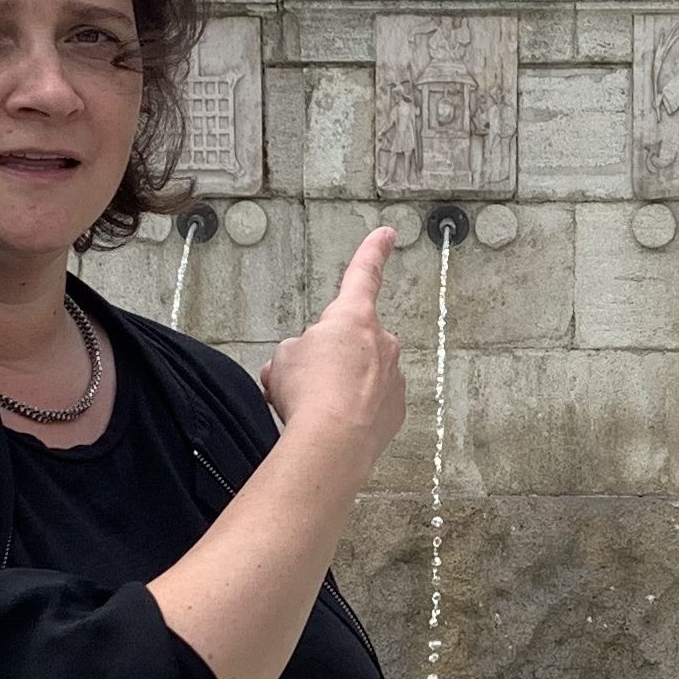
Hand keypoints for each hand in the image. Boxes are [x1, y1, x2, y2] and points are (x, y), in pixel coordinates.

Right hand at [260, 227, 404, 468]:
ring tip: (315, 409)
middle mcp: (381, 342)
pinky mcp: (395, 411)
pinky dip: (352, 413)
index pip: (363, 274)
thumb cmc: (308, 394)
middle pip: (351, 342)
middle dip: (329, 359)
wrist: (331, 444)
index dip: (373, 252)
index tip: (386, 235)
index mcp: (353, 318)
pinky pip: (369, 405)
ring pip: (359, 376)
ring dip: (338, 388)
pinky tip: (332, 425)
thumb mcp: (283, 360)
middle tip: (305, 383)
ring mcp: (393, 377)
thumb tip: (297, 367)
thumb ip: (296, 352)